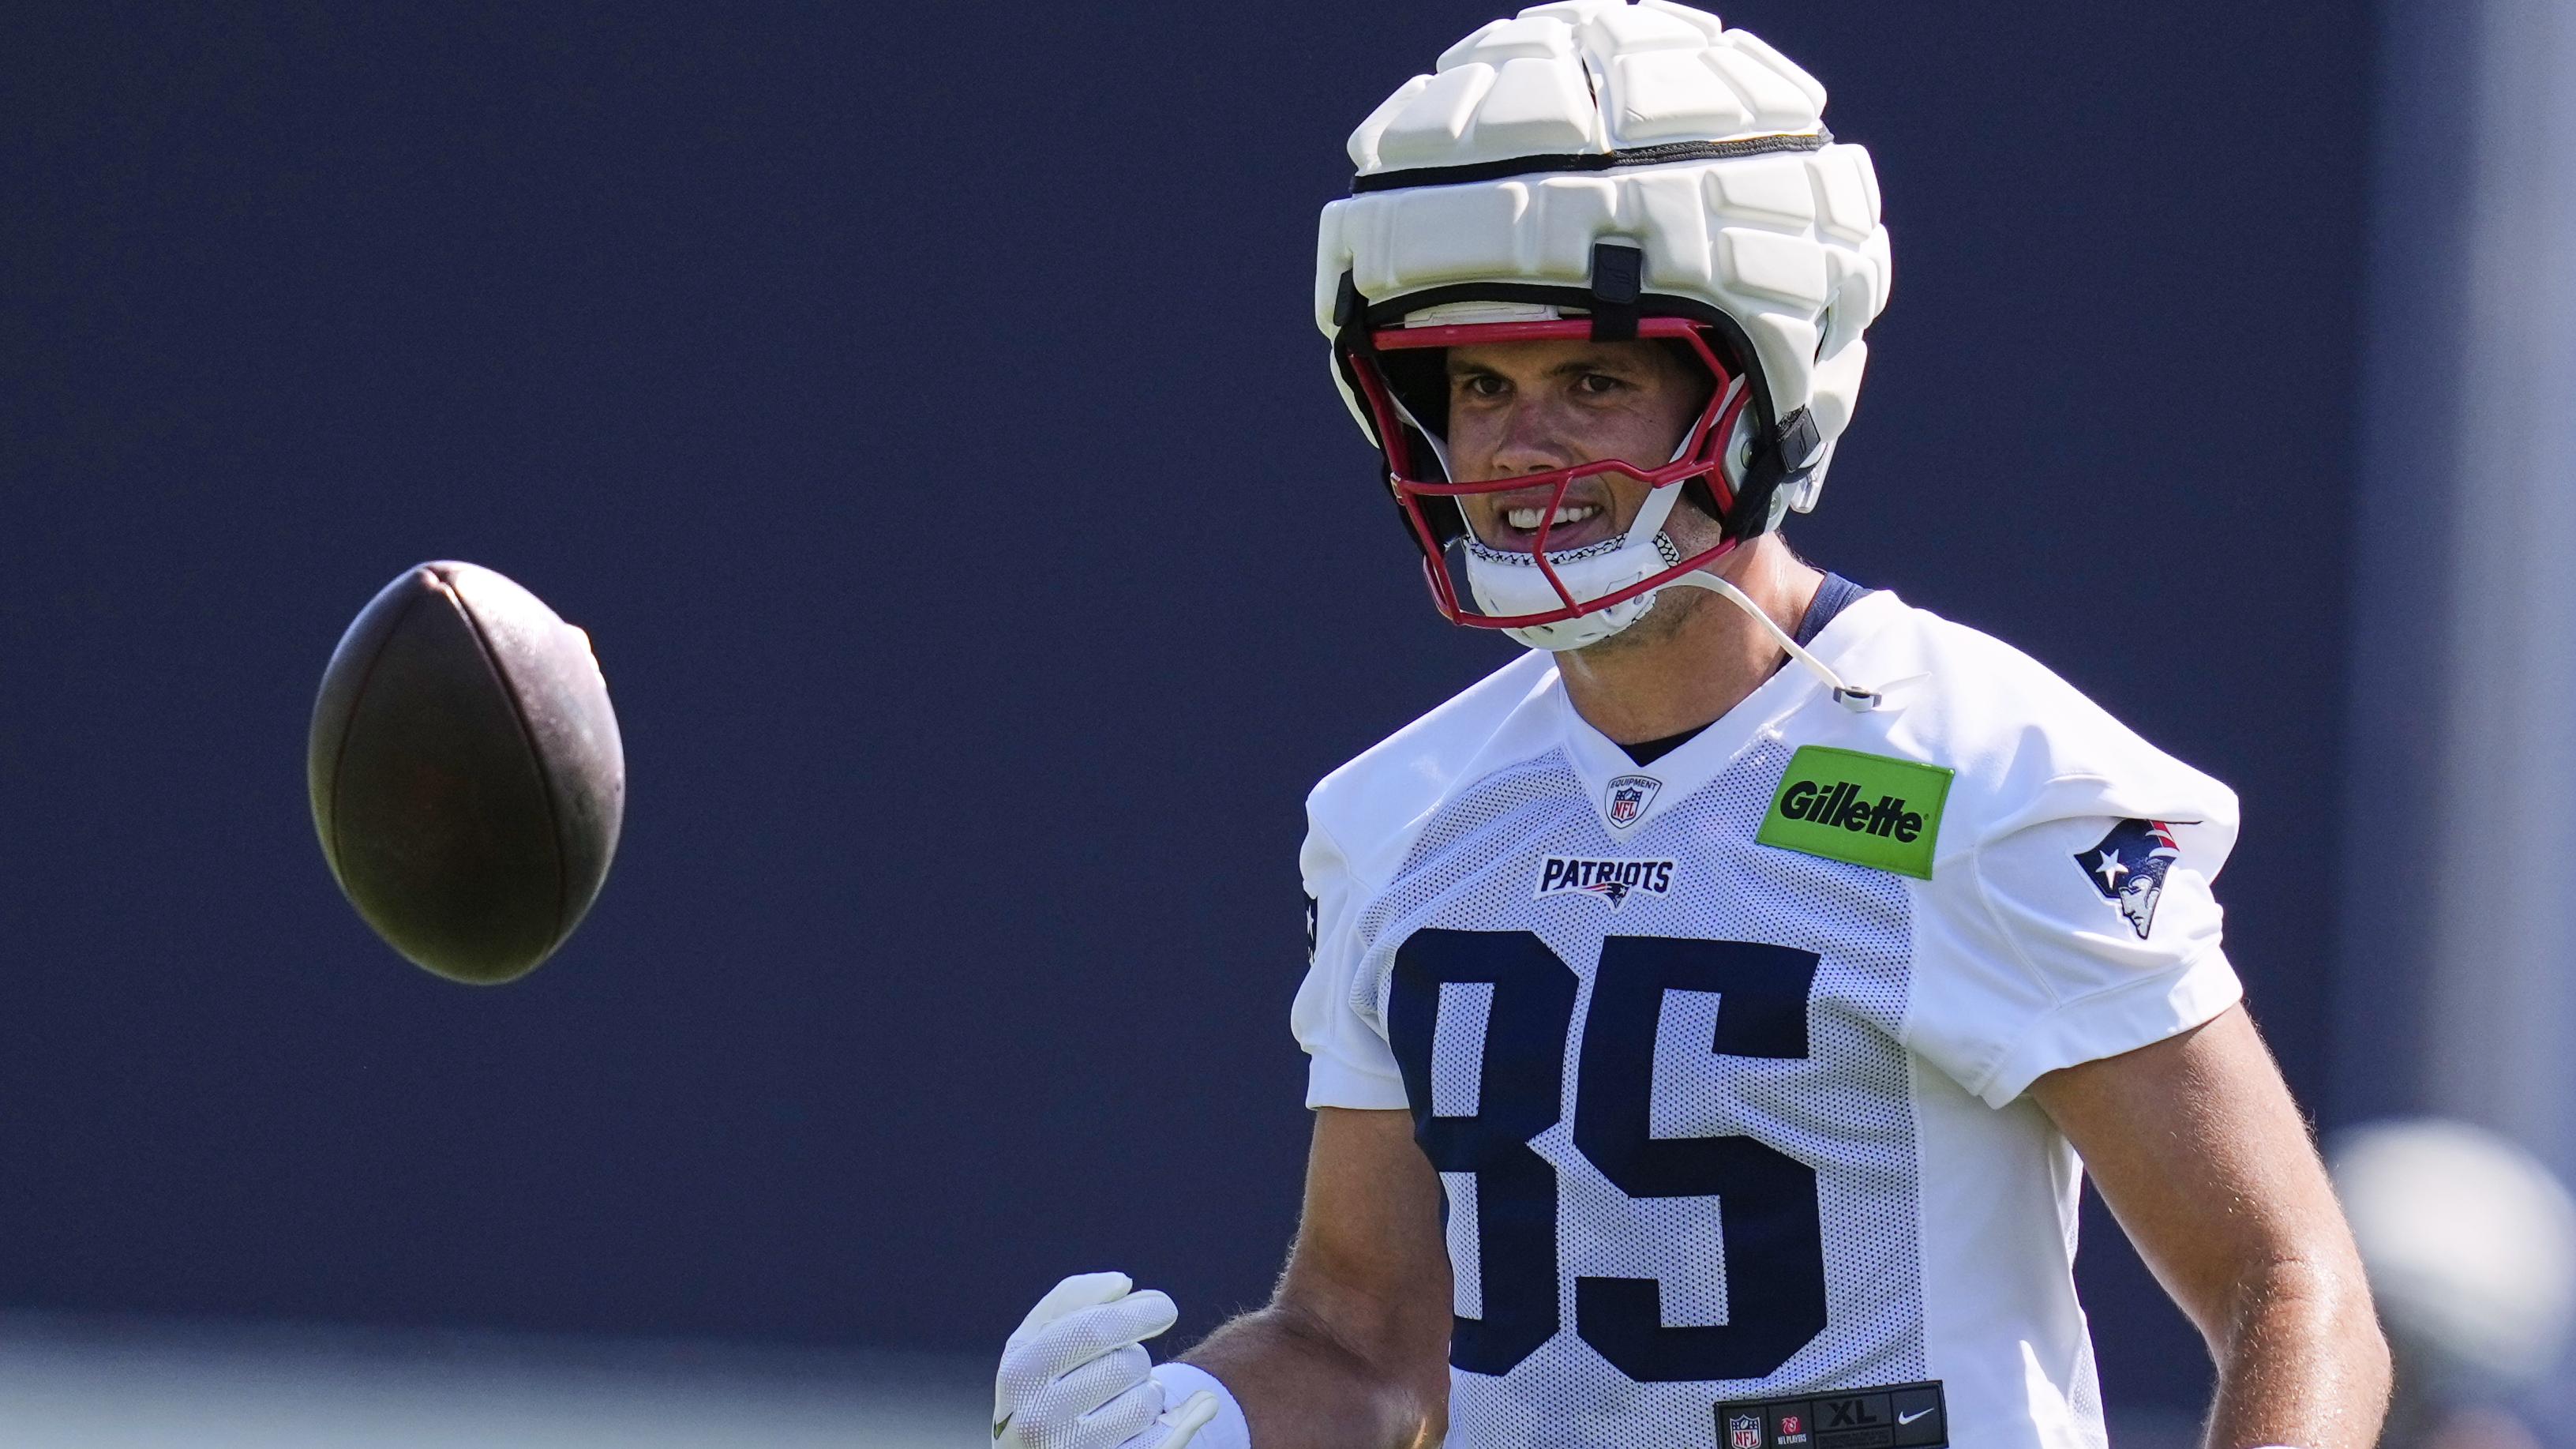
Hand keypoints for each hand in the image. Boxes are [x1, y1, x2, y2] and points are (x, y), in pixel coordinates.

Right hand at [994, 1272, 1221, 1448]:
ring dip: (1148, 1394)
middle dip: (1136, 1357)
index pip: (1092, 1329)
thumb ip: (1074, 1302)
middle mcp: (1038, 1421)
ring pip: (1145, 1402)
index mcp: (1020, 1375)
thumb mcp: (1036, 1344)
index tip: (1164, 1308)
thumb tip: (1123, 1284)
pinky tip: (1167, 1418)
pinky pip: (1162, 1440)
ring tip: (1121, 1404)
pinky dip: (1177, 1422)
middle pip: (1125, 1363)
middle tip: (1123, 1371)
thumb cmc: (1039, 1392)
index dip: (1138, 1313)